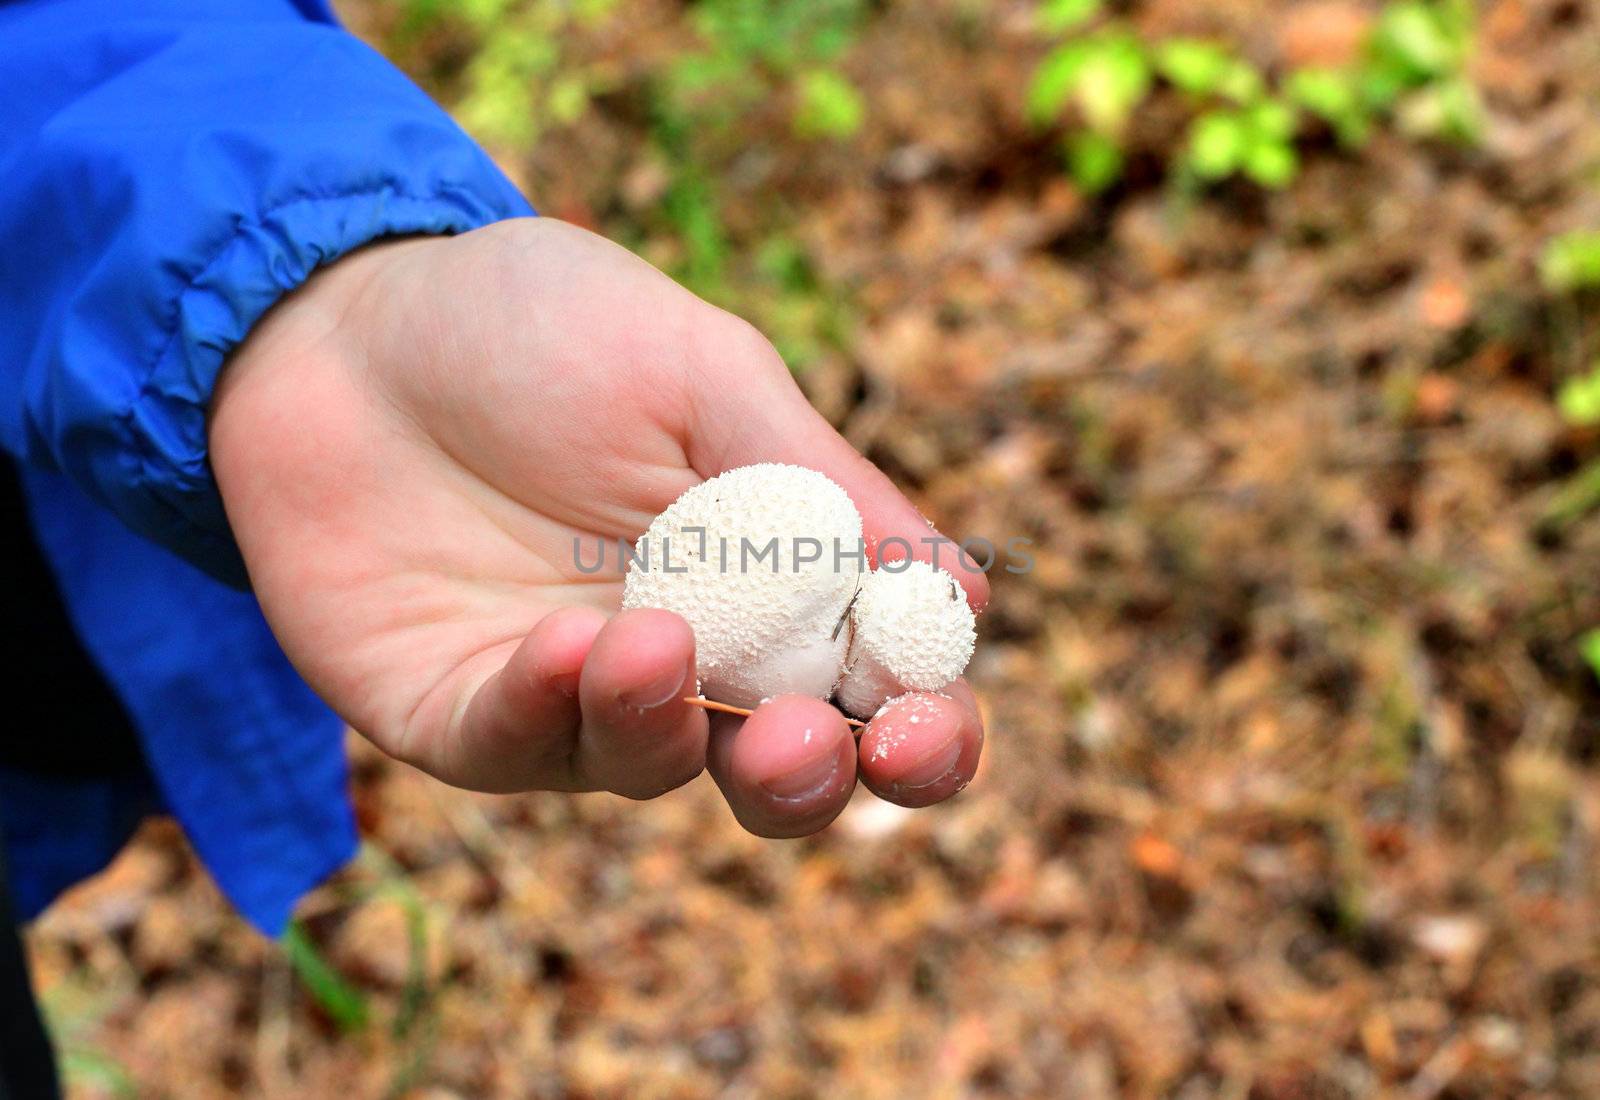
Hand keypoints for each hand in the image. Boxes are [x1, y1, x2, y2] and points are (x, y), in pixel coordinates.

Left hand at [210, 218, 987, 835]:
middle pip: (785, 774)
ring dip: (664, 725)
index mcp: (779, 578)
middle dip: (810, 778)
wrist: (347, 319)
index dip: (922, 732)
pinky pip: (520, 744)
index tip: (915, 724)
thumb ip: (819, 484)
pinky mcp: (466, 712)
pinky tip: (563, 641)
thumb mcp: (702, 373)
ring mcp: (578, 696)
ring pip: (655, 770)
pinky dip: (551, 705)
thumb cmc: (541, 328)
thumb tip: (965, 595)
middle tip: (802, 738)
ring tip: (648, 640)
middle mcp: (694, 658)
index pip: (882, 690)